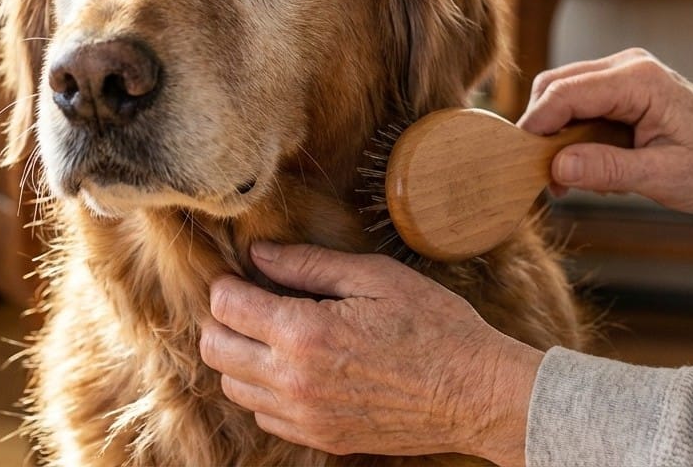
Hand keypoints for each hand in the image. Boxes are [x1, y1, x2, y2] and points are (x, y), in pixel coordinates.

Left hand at [200, 242, 540, 465]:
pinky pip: (264, 416)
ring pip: (234, 388)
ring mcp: (306, 417)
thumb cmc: (434, 326)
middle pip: (215, 350)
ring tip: (270, 333)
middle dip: (222, 320)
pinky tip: (292, 367)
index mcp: (304, 333)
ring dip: (240, 357)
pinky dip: (264, 391)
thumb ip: (308, 265)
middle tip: (248, 301)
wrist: (476, 394)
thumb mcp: (374, 276)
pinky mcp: (321, 438)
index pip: (225, 307)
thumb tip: (258, 253)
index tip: (239, 273)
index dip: (226, 282)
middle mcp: (294, 381)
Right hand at [518, 48, 692, 230]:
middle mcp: (628, 66)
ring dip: (558, 132)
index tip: (524, 164)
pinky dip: (574, 131)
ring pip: (563, 92)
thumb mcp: (663, 178)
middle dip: (543, 129)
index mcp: (638, 81)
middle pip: (555, 85)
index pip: (564, 93)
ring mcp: (626, 72)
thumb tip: (556, 167)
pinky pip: (580, 101)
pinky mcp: (624, 86)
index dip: (536, 126)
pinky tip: (594, 162)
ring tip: (576, 175)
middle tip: (549, 178)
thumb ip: (608, 170)